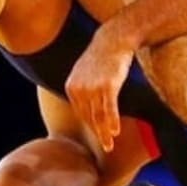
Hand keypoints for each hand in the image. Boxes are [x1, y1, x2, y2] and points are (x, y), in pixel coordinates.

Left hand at [64, 23, 134, 150]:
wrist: (113, 38)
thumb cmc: (103, 54)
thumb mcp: (86, 71)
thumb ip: (84, 87)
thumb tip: (88, 102)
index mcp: (71, 86)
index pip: (81, 112)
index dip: (91, 124)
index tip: (99, 134)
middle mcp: (79, 89)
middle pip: (89, 117)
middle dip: (97, 133)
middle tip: (105, 147)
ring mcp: (92, 88)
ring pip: (98, 117)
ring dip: (104, 134)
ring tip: (109, 146)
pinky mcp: (107, 86)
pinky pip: (109, 109)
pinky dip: (112, 121)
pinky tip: (115, 132)